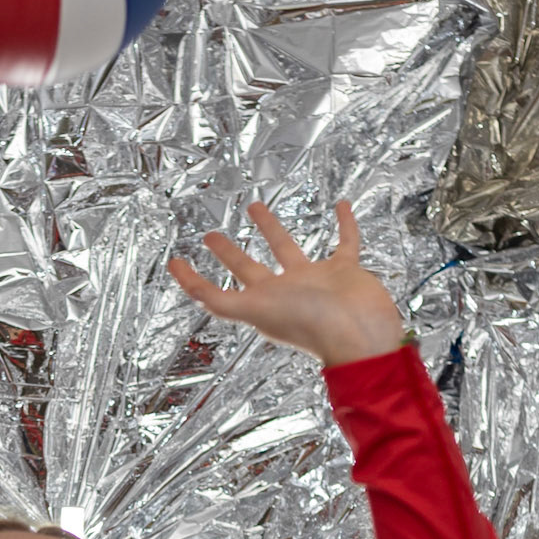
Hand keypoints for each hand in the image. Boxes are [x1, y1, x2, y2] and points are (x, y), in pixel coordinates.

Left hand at [168, 200, 405, 367]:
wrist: (360, 334)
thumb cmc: (309, 324)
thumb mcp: (254, 309)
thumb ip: (217, 299)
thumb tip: (180, 276)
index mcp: (262, 303)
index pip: (221, 289)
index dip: (197, 278)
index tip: (178, 258)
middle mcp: (285, 292)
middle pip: (250, 267)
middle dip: (230, 252)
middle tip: (211, 233)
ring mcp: (316, 280)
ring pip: (288, 248)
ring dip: (272, 228)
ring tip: (256, 204)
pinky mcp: (346, 270)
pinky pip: (344, 241)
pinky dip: (344, 224)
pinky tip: (341, 205)